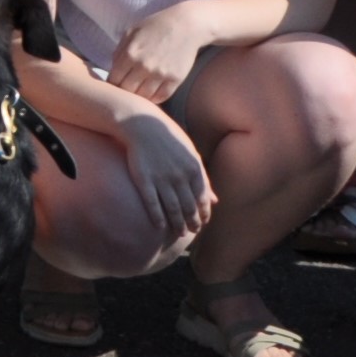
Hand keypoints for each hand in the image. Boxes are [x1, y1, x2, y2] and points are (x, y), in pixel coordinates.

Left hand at [104, 3, 210, 104]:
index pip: (114, 79)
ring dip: (140, 96)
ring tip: (139, 92)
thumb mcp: (131, 33)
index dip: (113, 83)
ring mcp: (160, 74)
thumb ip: (119, 51)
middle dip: (124, 91)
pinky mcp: (176, 79)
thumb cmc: (155, 26)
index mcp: (129, 54)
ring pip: (144, 97)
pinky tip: (152, 93)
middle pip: (127, 91)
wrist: (185, 25)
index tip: (115, 83)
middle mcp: (143, 66)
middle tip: (126, 89)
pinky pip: (161, 97)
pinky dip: (155, 98)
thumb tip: (112, 70)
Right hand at [121, 106, 215, 243]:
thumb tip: (214, 201)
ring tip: (179, 233)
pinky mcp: (143, 178)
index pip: (202, 199)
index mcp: (194, 169)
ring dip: (177, 223)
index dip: (203, 214)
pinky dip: (157, 216)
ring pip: (172, 208)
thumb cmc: (167, 138)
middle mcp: (180, 176)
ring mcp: (161, 178)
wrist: (140, 123)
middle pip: (188, 206)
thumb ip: (203, 178)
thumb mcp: (191, 154)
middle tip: (192, 231)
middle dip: (192, 222)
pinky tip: (160, 226)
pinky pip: (152, 202)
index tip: (202, 223)